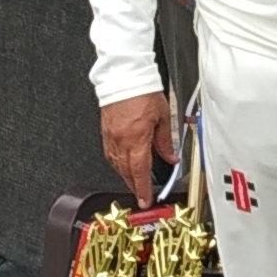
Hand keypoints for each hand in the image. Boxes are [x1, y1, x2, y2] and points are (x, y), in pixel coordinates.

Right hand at [99, 91, 170, 206]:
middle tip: (141, 196)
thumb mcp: (163, 117)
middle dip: (135, 186)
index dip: (143, 188)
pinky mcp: (105, 131)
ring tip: (134, 183)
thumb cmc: (143, 92)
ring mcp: (111, 137)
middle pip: (127, 172)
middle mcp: (121, 140)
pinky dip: (117, 164)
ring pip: (117, 165)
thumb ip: (165, 141)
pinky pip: (110, 154)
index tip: (146, 199)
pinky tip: (122, 165)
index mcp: (137, 138)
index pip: (140, 171)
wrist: (124, 76)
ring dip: (126, 176)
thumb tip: (171, 157)